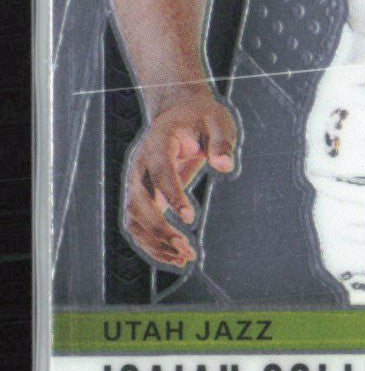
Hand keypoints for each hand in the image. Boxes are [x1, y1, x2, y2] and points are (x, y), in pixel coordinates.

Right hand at [122, 93, 237, 267]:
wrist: (179, 114)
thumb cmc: (201, 118)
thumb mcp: (217, 120)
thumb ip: (221, 142)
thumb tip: (224, 166)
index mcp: (157, 142)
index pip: (159, 170)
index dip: (172, 194)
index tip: (190, 218)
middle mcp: (140, 164)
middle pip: (138, 201)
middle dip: (160, 228)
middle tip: (187, 248)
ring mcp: (136, 182)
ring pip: (133, 219)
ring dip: (155, 242)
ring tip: (185, 257)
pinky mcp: (140, 196)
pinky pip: (138, 225)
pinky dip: (153, 244)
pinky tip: (177, 256)